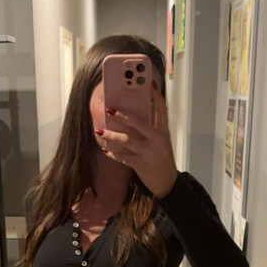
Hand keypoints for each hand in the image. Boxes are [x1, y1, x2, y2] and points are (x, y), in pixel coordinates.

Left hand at [97, 83, 178, 198]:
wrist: (167, 182)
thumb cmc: (162, 159)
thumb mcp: (161, 142)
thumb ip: (150, 130)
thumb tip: (131, 119)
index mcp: (163, 132)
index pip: (162, 110)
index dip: (156, 97)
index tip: (150, 84)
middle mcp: (157, 140)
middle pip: (138, 124)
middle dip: (122, 116)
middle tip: (109, 110)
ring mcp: (148, 152)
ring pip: (127, 140)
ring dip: (111, 136)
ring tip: (100, 131)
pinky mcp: (141, 164)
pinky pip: (123, 157)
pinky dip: (112, 153)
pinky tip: (105, 149)